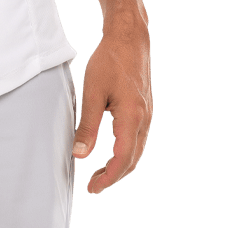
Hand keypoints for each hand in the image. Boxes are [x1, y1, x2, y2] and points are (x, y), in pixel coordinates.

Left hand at [72, 16, 151, 194]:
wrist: (130, 39)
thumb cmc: (110, 61)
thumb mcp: (92, 93)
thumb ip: (87, 126)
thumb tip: (81, 155)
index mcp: (132, 117)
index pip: (123, 159)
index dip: (108, 177)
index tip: (92, 188)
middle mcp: (144, 119)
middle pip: (133, 159)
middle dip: (114, 176)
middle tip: (93, 186)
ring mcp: (146, 115)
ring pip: (136, 150)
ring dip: (120, 165)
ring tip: (99, 173)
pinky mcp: (144, 110)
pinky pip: (137, 139)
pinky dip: (125, 152)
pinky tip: (111, 152)